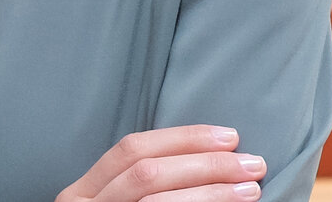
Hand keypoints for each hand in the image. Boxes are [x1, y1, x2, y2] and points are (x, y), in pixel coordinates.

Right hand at [56, 125, 269, 201]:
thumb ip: (145, 191)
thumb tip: (209, 159)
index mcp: (80, 195)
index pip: (131, 150)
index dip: (182, 139)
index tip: (229, 136)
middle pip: (148, 173)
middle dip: (205, 163)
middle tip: (252, 164)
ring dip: (211, 190)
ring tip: (251, 189)